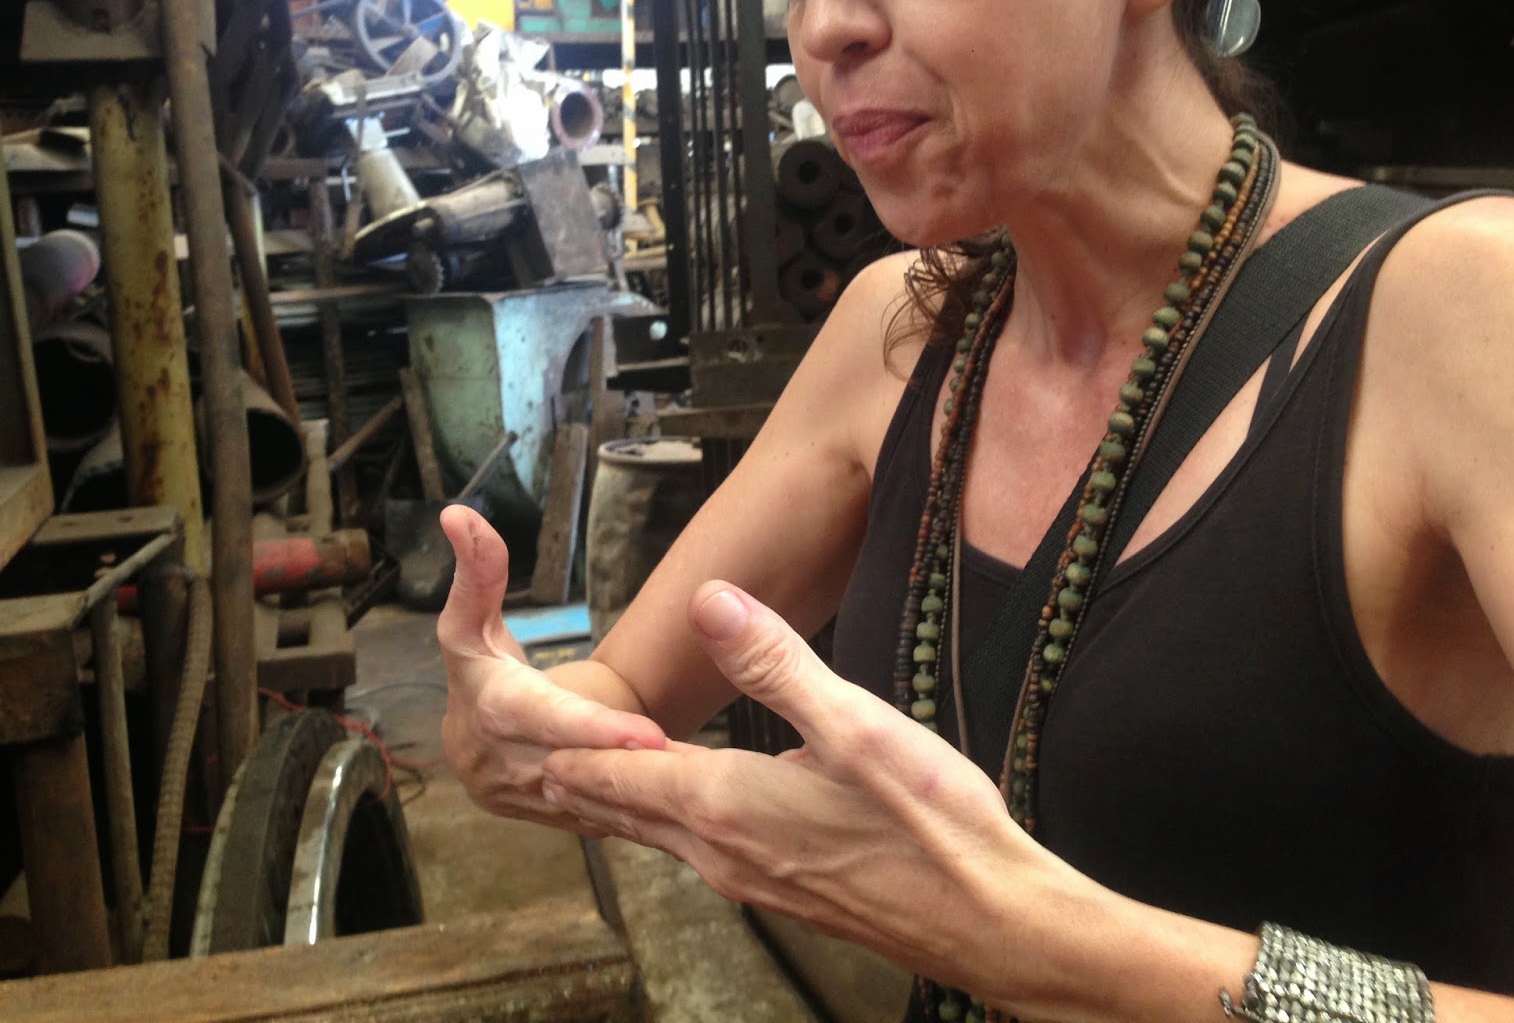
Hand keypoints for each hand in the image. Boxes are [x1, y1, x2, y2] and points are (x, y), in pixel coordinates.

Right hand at [436, 504, 665, 829]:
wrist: (474, 741)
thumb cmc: (482, 667)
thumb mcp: (473, 622)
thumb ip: (479, 572)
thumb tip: (459, 514)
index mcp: (489, 710)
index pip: (541, 720)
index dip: (590, 728)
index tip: (645, 732)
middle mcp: (504, 766)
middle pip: (574, 766)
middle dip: (633, 768)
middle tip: (695, 761)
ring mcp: (529, 803)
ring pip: (594, 802)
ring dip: (646, 796)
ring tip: (712, 786)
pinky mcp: (555, 822)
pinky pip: (604, 818)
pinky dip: (643, 812)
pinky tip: (696, 809)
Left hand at [539, 581, 1076, 989]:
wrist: (988, 919)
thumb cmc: (930, 826)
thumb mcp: (856, 726)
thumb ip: (775, 662)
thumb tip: (710, 600)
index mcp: (727, 804)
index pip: (616, 772)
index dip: (568, 744)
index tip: (519, 721)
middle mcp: (722, 851)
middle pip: (622, 812)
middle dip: (574, 777)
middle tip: (526, 749)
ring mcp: (751, 879)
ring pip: (658, 836)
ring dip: (616, 803)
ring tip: (581, 777)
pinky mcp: (783, 891)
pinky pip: (697, 852)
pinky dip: (665, 823)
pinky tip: (683, 813)